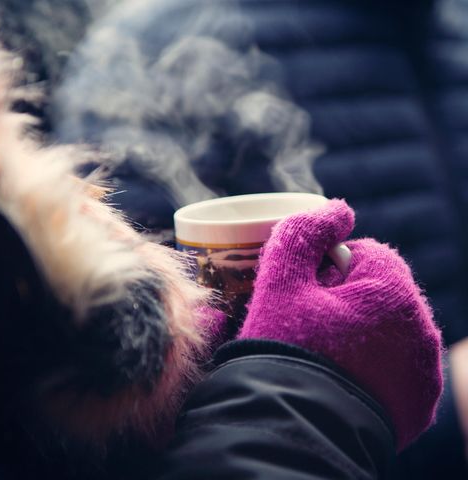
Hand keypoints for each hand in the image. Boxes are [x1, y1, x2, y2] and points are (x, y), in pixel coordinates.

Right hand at [238, 199, 442, 449]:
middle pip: (380, 291)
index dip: (329, 267)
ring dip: (362, 329)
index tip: (307, 290)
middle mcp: (422, 331)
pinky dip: (374, 362)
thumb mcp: (282, 279)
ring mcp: (423, 372)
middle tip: (311, 321)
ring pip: (390, 327)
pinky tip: (341, 374)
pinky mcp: (417, 403)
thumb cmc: (283, 348)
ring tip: (324, 350)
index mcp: (393, 293)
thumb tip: (338, 210)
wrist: (290, 429)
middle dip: (346, 296)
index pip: (366, 254)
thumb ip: (305, 232)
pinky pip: (396, 364)